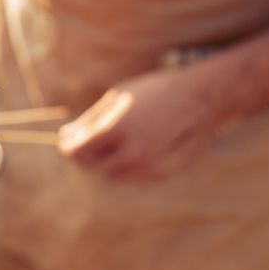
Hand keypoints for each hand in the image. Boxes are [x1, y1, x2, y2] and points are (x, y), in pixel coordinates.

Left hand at [57, 66, 228, 183]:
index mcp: (116, 130)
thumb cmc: (156, 91)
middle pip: (92, 166)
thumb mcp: (118, 97)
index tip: (66, 139)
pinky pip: (133, 179)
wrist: (203, 99)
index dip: (67, 146)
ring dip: (103, 164)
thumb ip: (91, 121)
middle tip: (83, 143)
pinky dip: (125, 169)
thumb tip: (69, 136)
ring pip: (112, 176)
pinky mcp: (162, 175)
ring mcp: (148, 167)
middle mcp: (131, 154)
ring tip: (107, 145)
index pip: (77, 152)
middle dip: (84, 155)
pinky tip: (128, 152)